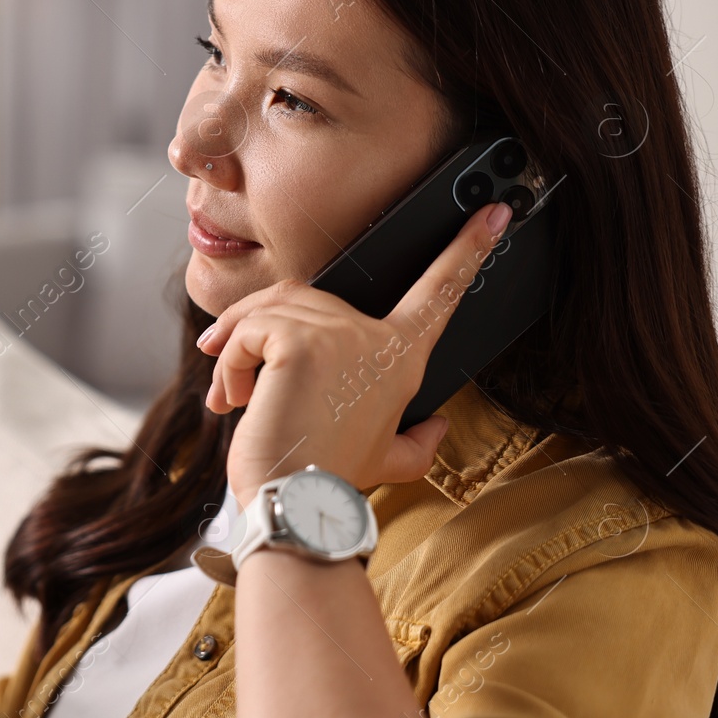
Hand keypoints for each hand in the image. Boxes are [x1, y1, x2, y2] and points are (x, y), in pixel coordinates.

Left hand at [201, 202, 510, 503]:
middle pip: (306, 296)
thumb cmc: (330, 480)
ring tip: (231, 395)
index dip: (467, 250)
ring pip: (269, 309)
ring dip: (236, 349)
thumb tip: (441, 429)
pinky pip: (249, 330)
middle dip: (256, 327)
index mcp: (402, 358)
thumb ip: (418, 441)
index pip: (440, 292)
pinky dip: (228, 362)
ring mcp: (340, 334)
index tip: (491, 213)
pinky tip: (233, 398)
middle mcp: (377, 337)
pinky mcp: (300, 341)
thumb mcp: (386, 460)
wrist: (295, 504)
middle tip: (226, 370)